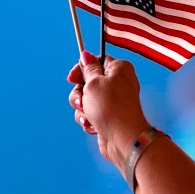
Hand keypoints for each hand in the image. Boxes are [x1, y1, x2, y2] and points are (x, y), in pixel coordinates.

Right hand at [67, 51, 150, 169]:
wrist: (122, 138)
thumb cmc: (110, 107)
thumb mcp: (93, 82)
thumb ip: (87, 69)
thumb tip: (85, 55)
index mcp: (119, 68)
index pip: (96, 60)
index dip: (81, 69)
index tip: (71, 78)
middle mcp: (118, 83)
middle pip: (88, 81)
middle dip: (79, 94)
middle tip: (82, 101)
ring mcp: (113, 101)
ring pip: (86, 99)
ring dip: (82, 109)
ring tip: (88, 116)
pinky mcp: (108, 116)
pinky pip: (90, 113)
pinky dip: (88, 119)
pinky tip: (92, 125)